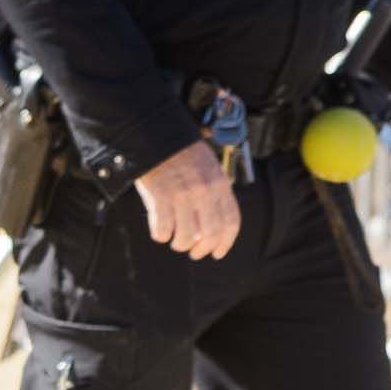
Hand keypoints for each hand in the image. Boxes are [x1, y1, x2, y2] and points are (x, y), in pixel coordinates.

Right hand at [135, 142, 242, 259]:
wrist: (159, 136)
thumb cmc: (183, 153)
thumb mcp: (210, 168)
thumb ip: (215, 192)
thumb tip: (211, 224)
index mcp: (220, 184)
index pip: (231, 221)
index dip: (226, 242)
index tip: (217, 253)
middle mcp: (204, 191)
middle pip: (210, 234)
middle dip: (202, 250)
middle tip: (195, 253)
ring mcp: (182, 195)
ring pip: (186, 236)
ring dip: (181, 244)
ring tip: (176, 242)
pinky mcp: (160, 197)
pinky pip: (162, 229)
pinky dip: (161, 235)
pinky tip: (160, 232)